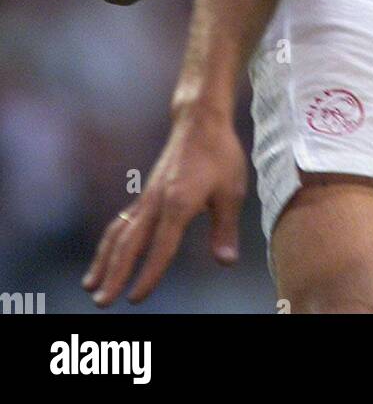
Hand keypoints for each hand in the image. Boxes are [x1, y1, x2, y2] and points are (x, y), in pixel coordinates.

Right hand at [83, 111, 246, 305]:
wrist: (200, 120)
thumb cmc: (220, 154)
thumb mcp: (232, 191)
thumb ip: (225, 229)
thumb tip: (226, 262)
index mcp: (178, 203)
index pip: (161, 247)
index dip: (148, 275)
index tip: (135, 299)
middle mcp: (156, 202)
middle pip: (129, 244)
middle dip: (114, 274)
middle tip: (100, 302)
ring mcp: (148, 197)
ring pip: (119, 233)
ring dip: (104, 260)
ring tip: (90, 285)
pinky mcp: (146, 193)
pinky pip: (122, 221)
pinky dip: (110, 242)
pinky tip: (106, 255)